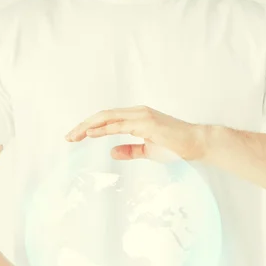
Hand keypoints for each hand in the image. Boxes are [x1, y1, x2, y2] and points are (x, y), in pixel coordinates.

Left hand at [65, 105, 207, 160]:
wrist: (197, 143)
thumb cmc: (176, 147)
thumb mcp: (148, 151)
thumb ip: (130, 150)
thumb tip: (111, 152)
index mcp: (137, 117)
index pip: (108, 119)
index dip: (90, 126)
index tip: (76, 136)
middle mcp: (137, 112)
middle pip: (103, 115)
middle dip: (83, 125)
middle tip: (68, 137)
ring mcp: (141, 115)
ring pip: (107, 117)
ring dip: (88, 126)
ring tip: (73, 136)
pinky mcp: (146, 123)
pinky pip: (119, 125)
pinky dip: (103, 129)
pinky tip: (90, 134)